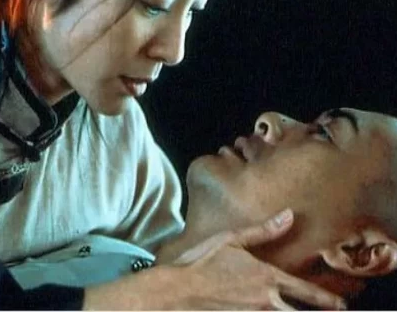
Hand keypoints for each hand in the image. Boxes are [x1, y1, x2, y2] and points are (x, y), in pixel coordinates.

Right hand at [83, 209, 345, 309]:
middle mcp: (265, 300)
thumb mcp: (232, 239)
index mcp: (266, 277)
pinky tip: (268, 311)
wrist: (178, 290)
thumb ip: (263, 230)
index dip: (326, 300)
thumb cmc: (202, 262)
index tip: (340, 306)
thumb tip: (289, 215)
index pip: (304, 291)